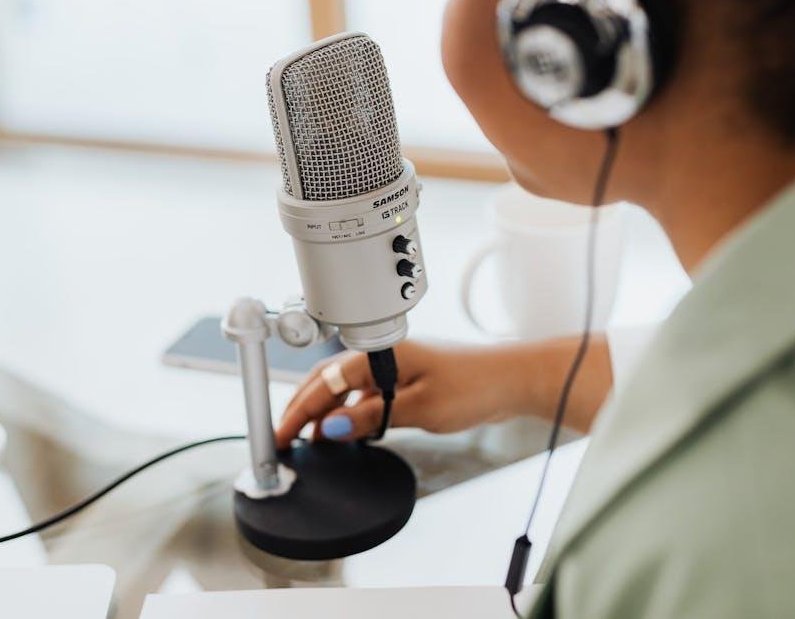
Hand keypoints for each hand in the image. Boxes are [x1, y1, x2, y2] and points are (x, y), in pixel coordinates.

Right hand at [274, 340, 534, 447]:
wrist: (511, 380)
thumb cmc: (475, 385)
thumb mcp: (419, 408)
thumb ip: (372, 416)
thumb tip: (334, 427)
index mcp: (380, 354)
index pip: (325, 382)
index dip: (299, 410)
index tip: (283, 434)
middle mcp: (383, 355)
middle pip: (327, 380)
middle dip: (302, 408)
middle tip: (285, 437)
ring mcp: (394, 366)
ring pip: (345, 387)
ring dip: (325, 412)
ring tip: (310, 440)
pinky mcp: (406, 378)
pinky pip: (364, 393)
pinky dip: (349, 412)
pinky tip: (347, 431)